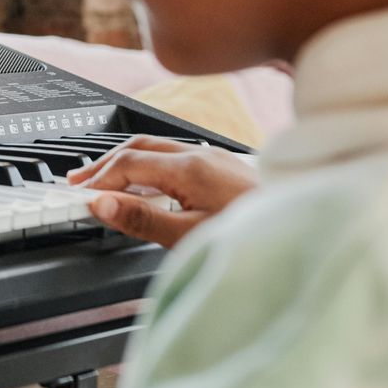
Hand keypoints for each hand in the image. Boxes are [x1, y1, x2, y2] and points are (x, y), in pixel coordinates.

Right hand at [66, 135, 257, 247]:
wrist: (309, 235)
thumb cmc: (256, 240)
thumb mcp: (190, 237)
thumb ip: (143, 220)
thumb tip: (103, 204)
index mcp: (190, 168)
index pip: (128, 164)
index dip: (98, 180)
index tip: (78, 197)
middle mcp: (203, 156)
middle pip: (140, 148)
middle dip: (105, 164)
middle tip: (79, 182)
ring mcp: (217, 161)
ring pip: (159, 150)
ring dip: (127, 163)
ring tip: (107, 182)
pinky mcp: (227, 171)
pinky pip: (178, 158)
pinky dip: (151, 168)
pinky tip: (150, 186)